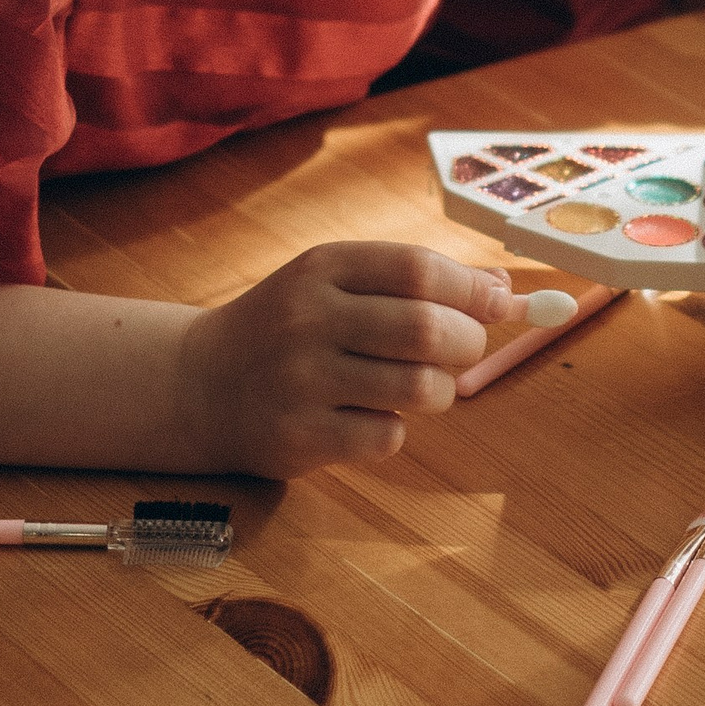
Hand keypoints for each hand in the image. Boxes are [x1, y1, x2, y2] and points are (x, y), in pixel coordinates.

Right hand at [178, 244, 536, 480]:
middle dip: (469, 343)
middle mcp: (308, 319)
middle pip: (428, 330)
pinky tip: (370, 417)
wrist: (199, 384)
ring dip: (440, 391)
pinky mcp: (298, 437)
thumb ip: (414, 282)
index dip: (472, 289)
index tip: (497, 303)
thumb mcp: (335, 283)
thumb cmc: (289, 329)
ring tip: (423, 386)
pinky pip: (387, 437)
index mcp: (322, 268)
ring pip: (419, 389)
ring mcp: (301, 381)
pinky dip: (395, 430)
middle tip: (463, 350)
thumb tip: (505, 292)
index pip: (420, 269)